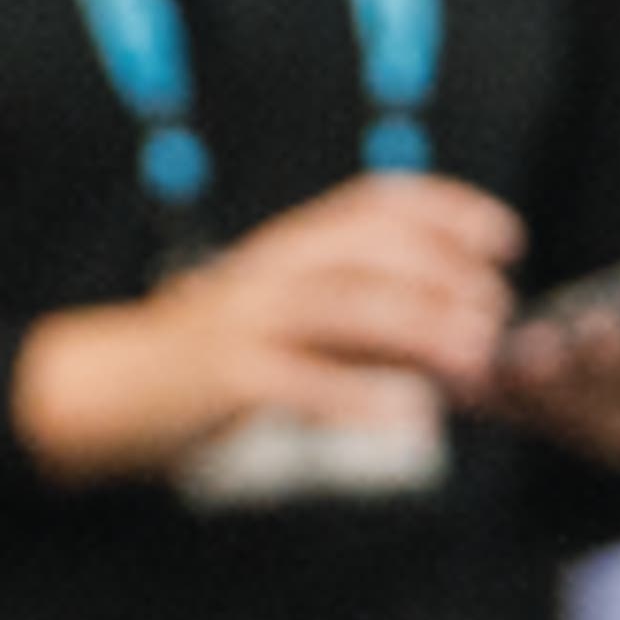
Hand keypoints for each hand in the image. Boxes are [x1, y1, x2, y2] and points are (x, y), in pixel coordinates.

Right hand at [12, 174, 520, 482]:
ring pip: (346, 308)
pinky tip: (411, 416)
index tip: (506, 238)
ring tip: (476, 359)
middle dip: (446, 274)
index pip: (374, 203)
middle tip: (499, 314)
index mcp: (291, 245)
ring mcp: (248, 319)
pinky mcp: (227, 376)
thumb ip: (372, 319)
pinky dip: (359, 396)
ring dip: (421, 329)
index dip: (446, 210)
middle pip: (371, 250)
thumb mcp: (298, 320)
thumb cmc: (223, 355)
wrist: (114, 386)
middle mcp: (272, 268)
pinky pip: (300, 381)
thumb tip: (466, 332)